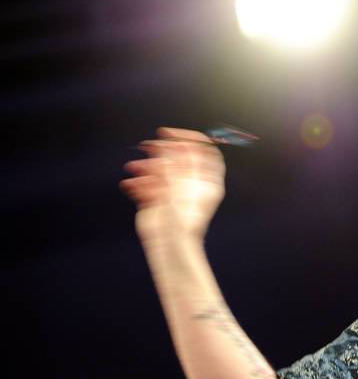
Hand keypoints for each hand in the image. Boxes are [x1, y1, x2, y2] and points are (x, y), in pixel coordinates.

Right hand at [120, 127, 225, 241]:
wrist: (170, 245)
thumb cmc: (183, 218)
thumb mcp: (181, 183)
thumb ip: (177, 162)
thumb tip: (174, 143)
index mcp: (206, 180)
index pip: (204, 151)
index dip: (189, 139)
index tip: (171, 134)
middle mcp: (191, 184)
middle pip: (179, 158)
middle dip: (161, 151)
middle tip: (148, 146)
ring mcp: (175, 192)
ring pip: (160, 171)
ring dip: (145, 167)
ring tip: (134, 168)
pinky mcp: (159, 202)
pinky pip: (148, 186)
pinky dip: (138, 184)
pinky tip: (130, 185)